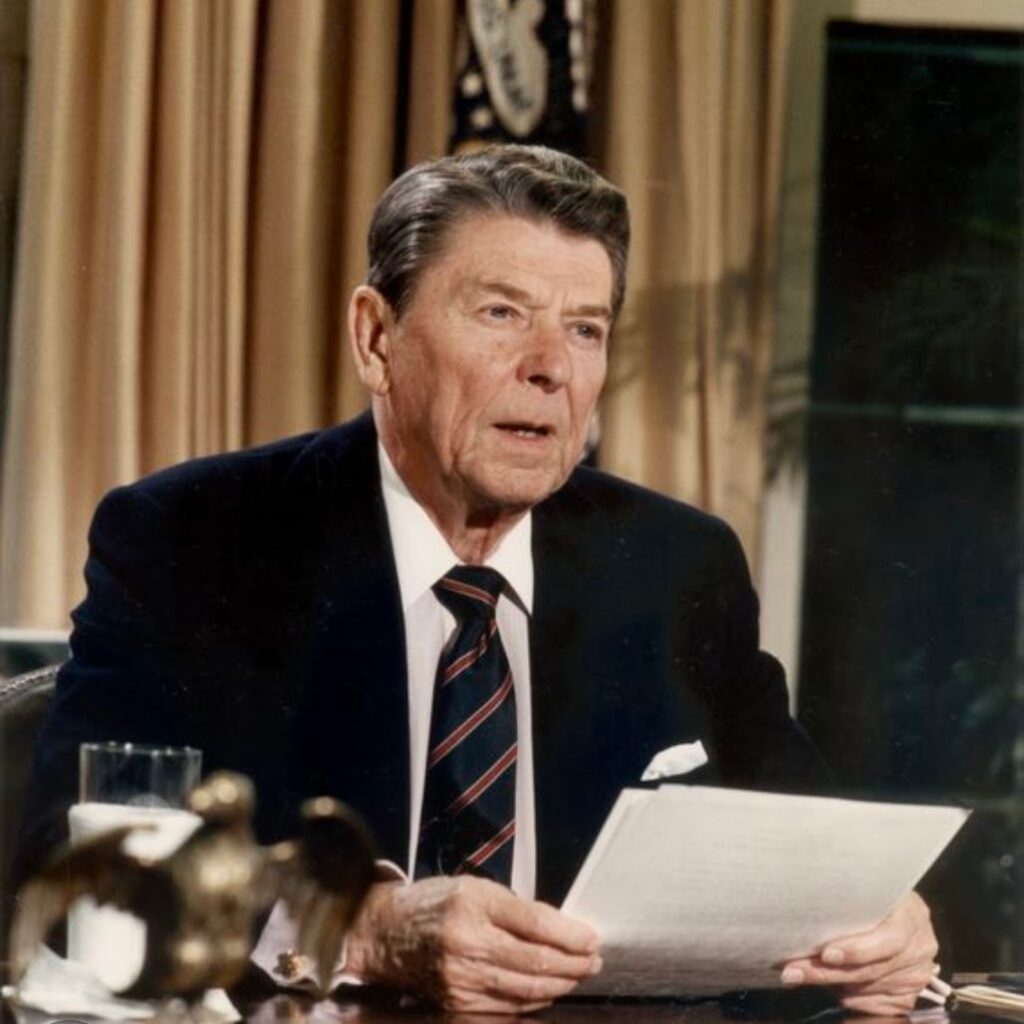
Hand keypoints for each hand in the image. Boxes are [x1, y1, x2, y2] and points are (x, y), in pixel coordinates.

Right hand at [344, 875, 601, 1012]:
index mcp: (473, 904)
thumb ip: (516, 908)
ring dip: (560, 985)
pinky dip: (533, 1003)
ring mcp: (461, 980)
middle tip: (593, 960)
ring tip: (578, 975)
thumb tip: (562, 930)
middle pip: (535, 962)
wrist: (387, 934)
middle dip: (574, 964)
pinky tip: (547, 992)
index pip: (536, 923)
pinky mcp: (457, 1005)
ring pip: (526, 991)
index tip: (592, 938)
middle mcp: (466, 943)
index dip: (571, 934)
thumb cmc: (435, 904)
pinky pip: (507, 1010)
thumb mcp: (475, 888)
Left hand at [779, 892, 938, 1015]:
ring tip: (799, 975)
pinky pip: (874, 1005)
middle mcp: (919, 945)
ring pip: (866, 987)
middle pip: (871, 968)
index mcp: (911, 913)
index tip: (826, 954)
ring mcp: (916, 973)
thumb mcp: (864, 892)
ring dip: (830, 984)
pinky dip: (848, 997)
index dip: (857, 950)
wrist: (894, 916)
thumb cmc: (868, 899)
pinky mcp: (907, 996)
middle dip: (827, 971)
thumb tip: (803, 920)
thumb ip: (846, 904)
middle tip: (794, 971)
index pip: (889, 939)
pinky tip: (830, 987)